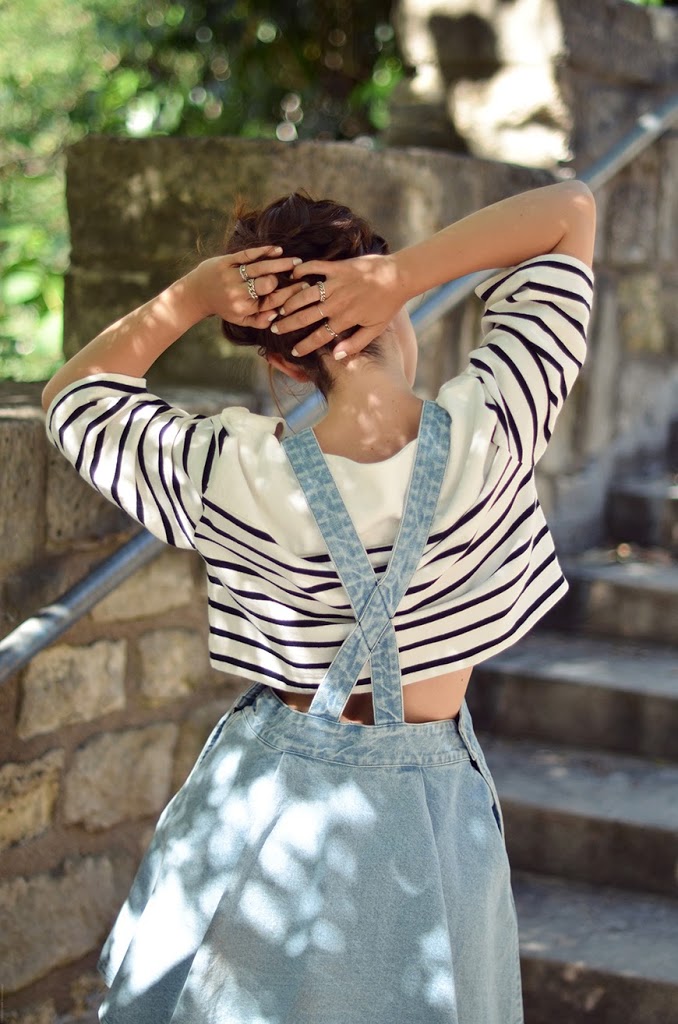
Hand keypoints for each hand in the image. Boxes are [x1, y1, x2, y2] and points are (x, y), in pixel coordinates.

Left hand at [187, 245, 308, 327]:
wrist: (197, 293)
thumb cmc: (224, 306)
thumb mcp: (240, 319)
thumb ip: (259, 321)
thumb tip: (277, 315)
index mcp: (244, 308)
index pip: (273, 301)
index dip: (291, 295)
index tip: (304, 288)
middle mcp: (237, 293)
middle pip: (268, 284)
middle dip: (284, 279)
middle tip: (298, 274)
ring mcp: (231, 276)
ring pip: (261, 267)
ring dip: (281, 263)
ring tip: (296, 261)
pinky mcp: (225, 261)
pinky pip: (247, 255)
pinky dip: (264, 251)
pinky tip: (278, 250)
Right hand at [272, 253, 407, 357]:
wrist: (399, 277)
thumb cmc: (388, 305)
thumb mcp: (375, 329)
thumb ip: (355, 343)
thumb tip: (336, 355)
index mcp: (345, 319)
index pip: (319, 336)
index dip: (304, 345)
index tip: (293, 352)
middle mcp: (337, 303)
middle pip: (306, 316)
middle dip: (288, 324)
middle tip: (274, 328)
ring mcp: (336, 283)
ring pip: (305, 294)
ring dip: (289, 301)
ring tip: (278, 306)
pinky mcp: (338, 267)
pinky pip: (314, 267)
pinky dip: (301, 270)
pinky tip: (292, 275)